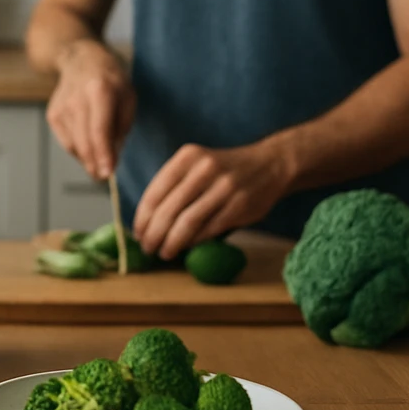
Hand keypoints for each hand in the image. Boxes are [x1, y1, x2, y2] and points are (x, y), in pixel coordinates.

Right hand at [46, 40, 134, 180]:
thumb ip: (122, 127)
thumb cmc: (111, 79)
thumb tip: (113, 157)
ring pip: (74, 146)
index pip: (99, 131)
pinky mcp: (53, 115)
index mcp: (99, 91)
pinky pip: (67, 142)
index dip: (104, 155)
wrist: (81, 59)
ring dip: (88, 159)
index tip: (108, 173)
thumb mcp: (128, 97)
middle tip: (104, 176)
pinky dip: (78, 149)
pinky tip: (88, 145)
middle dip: (95, 164)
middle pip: (84, 142)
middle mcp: (76, 100)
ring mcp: (61, 108)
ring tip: (100, 160)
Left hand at [133, 141, 290, 259]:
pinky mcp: (240, 204)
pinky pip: (210, 228)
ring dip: (171, 242)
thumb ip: (175, 186)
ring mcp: (224, 186)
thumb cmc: (225, 169)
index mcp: (187, 156)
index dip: (143, 216)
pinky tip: (186, 247)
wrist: (271, 164)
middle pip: (168, 208)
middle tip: (147, 248)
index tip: (137, 233)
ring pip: (188, 221)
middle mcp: (204, 168)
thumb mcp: (197, 165)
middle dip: (153, 233)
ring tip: (163, 252)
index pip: (156, 191)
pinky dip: (194, 241)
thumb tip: (148, 220)